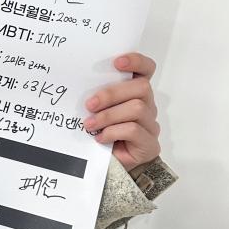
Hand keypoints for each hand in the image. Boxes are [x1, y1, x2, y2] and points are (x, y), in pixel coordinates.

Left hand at [83, 52, 160, 170]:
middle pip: (141, 88)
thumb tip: (77, 87)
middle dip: (112, 93)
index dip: (136, 62)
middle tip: (89, 104)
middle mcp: (148, 105)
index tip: (117, 62)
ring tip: (89, 124)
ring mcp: (151, 125)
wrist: (112, 166)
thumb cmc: (103, 133)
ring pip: (137, 108)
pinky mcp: (149, 144)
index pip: (146, 70)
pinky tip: (99, 138)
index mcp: (135, 93)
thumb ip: (97, 98)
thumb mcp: (98, 111)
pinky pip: (134, 130)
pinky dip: (113, 132)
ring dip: (108, 115)